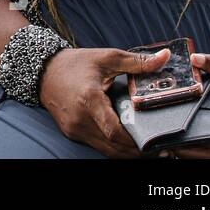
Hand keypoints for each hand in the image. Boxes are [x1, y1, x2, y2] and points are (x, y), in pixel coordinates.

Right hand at [39, 46, 170, 157]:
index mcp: (89, 98)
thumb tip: (165, 57)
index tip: (156, 144)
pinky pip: (97, 145)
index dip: (136, 142)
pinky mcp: (71, 132)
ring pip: (106, 150)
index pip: (114, 131)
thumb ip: (137, 62)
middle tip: (161, 151)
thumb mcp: (106, 58)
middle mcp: (79, 118)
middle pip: (113, 146)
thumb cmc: (75, 63)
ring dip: (126, 152)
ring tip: (148, 149)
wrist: (43, 70)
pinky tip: (127, 142)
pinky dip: (113, 147)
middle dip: (138, 152)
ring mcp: (74, 128)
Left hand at [167, 52, 209, 159]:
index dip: (198, 147)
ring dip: (187, 141)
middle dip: (186, 146)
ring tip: (162, 136)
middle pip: (209, 147)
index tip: (176, 144)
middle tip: (162, 140)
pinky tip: (172, 121)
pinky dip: (191, 130)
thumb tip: (194, 59)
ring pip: (206, 142)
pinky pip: (206, 131)